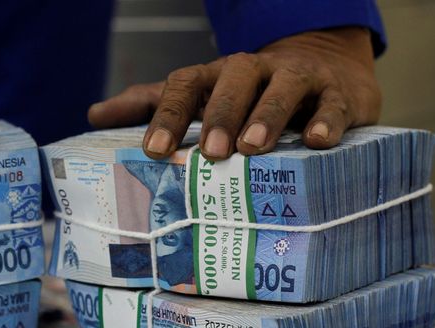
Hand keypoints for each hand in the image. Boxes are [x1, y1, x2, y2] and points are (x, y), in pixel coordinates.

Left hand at [88, 27, 380, 160]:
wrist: (324, 68)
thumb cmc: (249, 96)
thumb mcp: (202, 97)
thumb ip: (153, 105)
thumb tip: (93, 115)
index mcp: (217, 75)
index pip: (186, 84)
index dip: (168, 114)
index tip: (152, 150)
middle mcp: (255, 71)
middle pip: (234, 80)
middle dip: (220, 114)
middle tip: (209, 153)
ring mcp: (299, 79)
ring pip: (283, 86)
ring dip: (268, 114)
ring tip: (254, 146)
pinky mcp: (340, 94)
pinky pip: (334, 103)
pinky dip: (326, 119)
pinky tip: (316, 141)